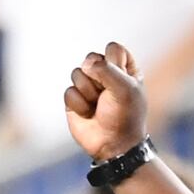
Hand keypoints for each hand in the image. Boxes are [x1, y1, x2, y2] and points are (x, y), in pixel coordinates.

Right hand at [62, 44, 149, 161]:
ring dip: (88, 92)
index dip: (113, 62)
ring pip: (77, 73)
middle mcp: (106, 75)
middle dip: (97, 78)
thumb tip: (86, 65)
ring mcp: (89, 86)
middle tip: (107, 95)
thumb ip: (106, 69)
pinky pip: (69, 91)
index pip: (113, 48)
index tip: (121, 79)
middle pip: (91, 58)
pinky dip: (79, 104)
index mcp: (124, 69)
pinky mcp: (75, 99)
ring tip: (98, 106)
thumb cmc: (124, 116)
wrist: (113, 145)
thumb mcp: (124, 89)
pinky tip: (88, 114)